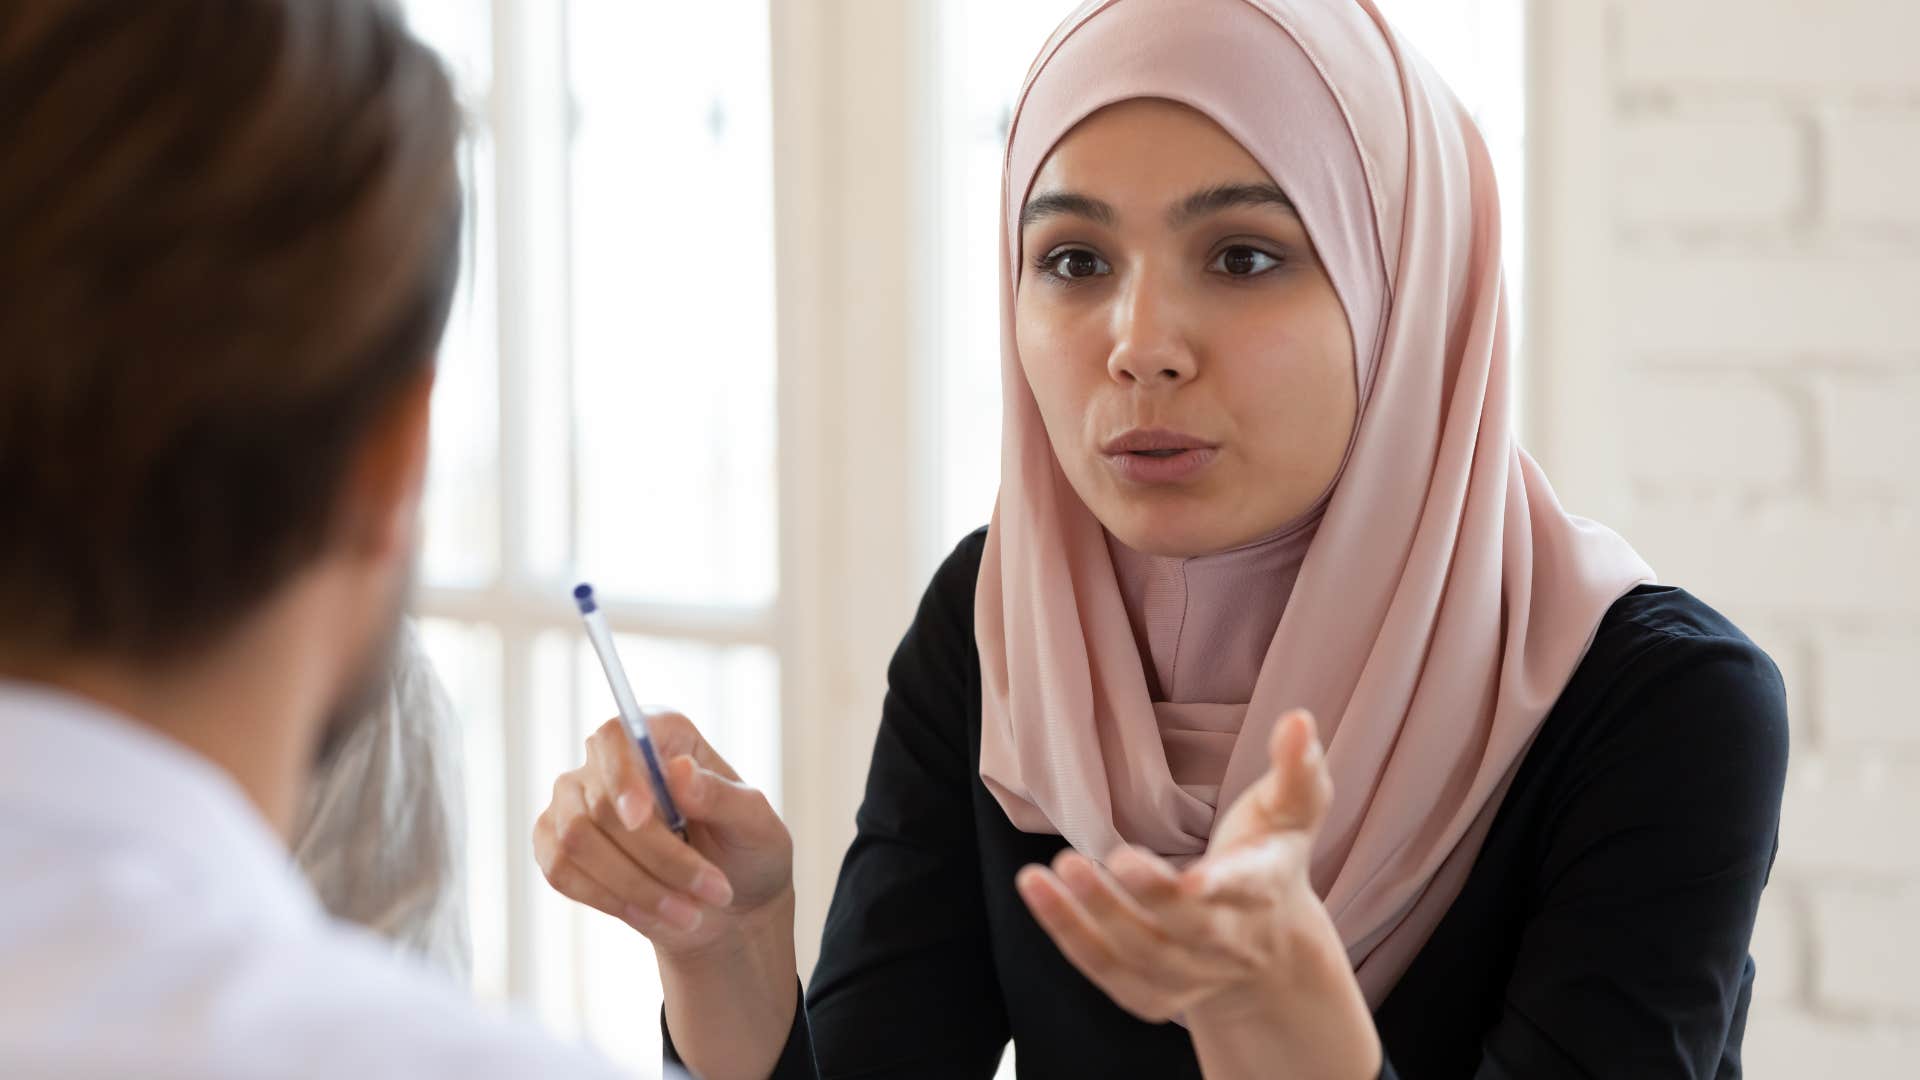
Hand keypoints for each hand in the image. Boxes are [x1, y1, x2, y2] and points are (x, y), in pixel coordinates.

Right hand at [533, 711, 792, 958]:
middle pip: (602, 802)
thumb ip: (722, 797)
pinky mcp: (556, 844)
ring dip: (638, 886)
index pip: (619, 736)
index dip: (623, 776)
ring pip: (578, 841)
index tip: (640, 819)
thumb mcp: (756, 824)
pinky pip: (561, 871)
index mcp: (662, 734)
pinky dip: (610, 900)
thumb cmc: (745, 851)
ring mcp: (574, 801)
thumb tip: (679, 771)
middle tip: (714, 892)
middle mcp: (609, 759)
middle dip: (659, 858)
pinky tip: (652, 914)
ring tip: (691, 914)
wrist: (725, 906)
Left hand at [1015, 711, 1379, 1077]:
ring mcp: (1192, 974)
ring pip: (1141, 955)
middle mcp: (1230, 940)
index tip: (1191, 879)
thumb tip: (1299, 719)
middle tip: (1088, 862)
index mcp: (1264, 888)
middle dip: (1143, 900)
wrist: (1270, 950)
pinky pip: (1108, 972)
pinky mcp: (1154, 994)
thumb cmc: (1270, 858)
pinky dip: (1069, 936)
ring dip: (1092, 918)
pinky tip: (1038, 892)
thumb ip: (1296, 768)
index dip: (1219, 887)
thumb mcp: (1292, 812)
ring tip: (1047, 873)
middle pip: (1188, 928)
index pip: (1245, 889)